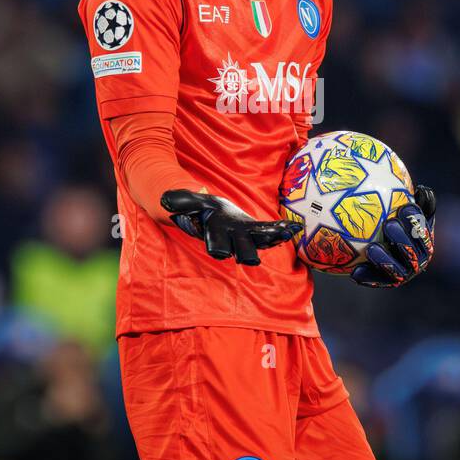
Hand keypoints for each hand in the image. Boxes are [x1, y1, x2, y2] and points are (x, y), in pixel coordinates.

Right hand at [160, 189, 302, 265]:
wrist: (212, 213)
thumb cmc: (199, 210)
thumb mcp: (188, 202)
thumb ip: (180, 202)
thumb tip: (165, 200)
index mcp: (215, 234)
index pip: (215, 245)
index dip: (218, 248)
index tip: (221, 253)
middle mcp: (232, 239)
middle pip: (240, 249)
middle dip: (247, 254)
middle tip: (253, 260)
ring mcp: (247, 236)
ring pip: (260, 241)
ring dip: (273, 239)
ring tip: (285, 235)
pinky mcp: (257, 230)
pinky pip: (271, 231)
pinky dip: (282, 230)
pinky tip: (294, 228)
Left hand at [351, 184, 434, 287]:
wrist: (382, 243)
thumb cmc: (395, 218)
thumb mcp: (405, 210)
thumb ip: (416, 201)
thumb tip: (423, 190)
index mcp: (424, 241)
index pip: (423, 231)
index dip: (416, 220)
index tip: (404, 207)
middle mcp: (417, 260)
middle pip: (413, 252)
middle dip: (403, 239)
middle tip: (389, 224)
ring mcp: (403, 273)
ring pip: (397, 270)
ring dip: (385, 260)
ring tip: (371, 249)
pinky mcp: (386, 281)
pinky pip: (377, 280)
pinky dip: (368, 276)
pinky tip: (354, 272)